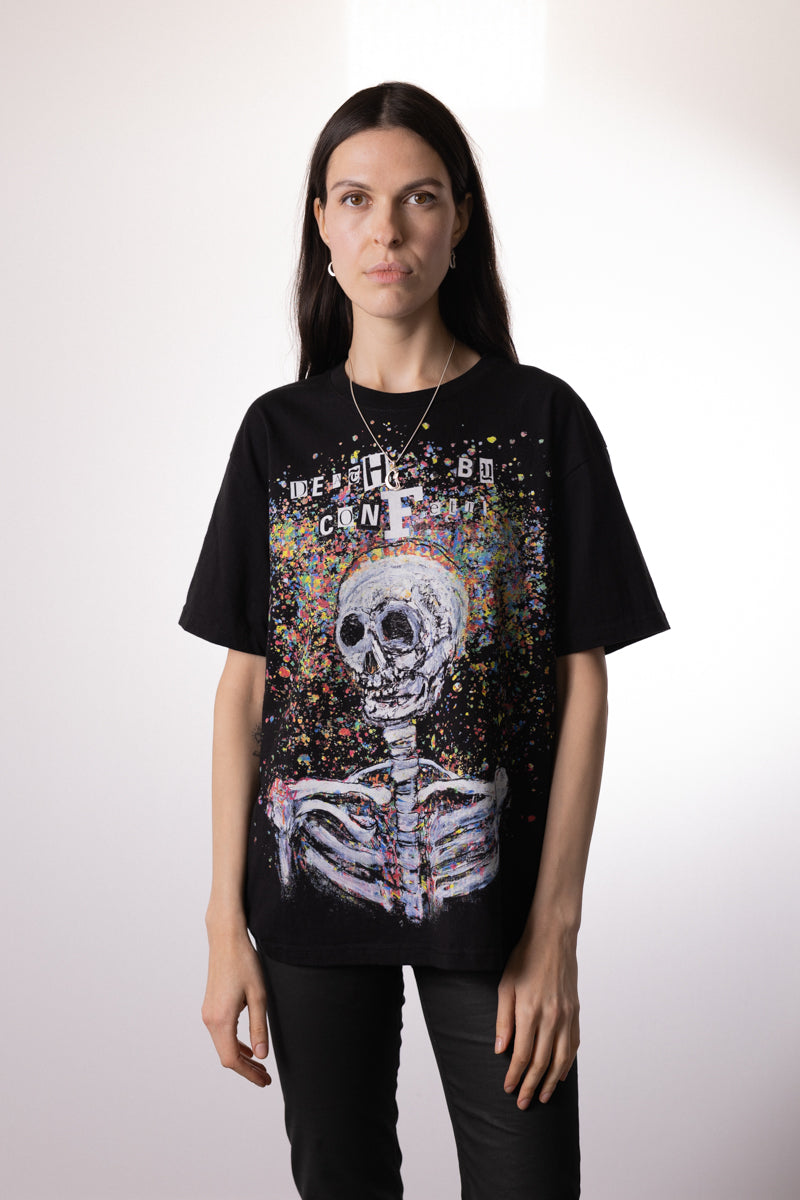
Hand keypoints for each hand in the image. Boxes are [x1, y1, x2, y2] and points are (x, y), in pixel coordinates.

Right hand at [201, 928, 271, 1087]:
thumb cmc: (244, 963)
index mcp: (221, 1019)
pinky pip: (221, 1033)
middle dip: (246, 1069)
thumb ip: (259, 1027)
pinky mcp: (210, 1006)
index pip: (232, 1059)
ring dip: (241, 1057)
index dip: (249, 1073)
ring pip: (223, 1045)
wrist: (226, 939)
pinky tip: (248, 1047)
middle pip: (226, 1056)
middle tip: (265, 1078)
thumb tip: (261, 1056)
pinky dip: (234, 1044)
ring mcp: (208, 1013)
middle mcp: (209, 1019)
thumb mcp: (258, 996)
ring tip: (260, 1066)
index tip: (264, 1081)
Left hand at [495, 925, 579, 1107]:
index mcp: (529, 1011)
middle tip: (523, 1103)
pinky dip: (567, 1063)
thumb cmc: (524, 959)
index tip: (507, 1089)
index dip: (514, 1075)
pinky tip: (559, 1075)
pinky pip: (573, 1045)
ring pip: (560, 1059)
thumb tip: (500, 1050)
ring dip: (550, 1081)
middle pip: (541, 1062)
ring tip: (542, 1096)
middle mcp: (551, 1017)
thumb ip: (503, 1020)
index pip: (522, 1054)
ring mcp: (566, 1016)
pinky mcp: (575, 1012)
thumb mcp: (505, 986)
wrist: (553, 939)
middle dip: (530, 1085)